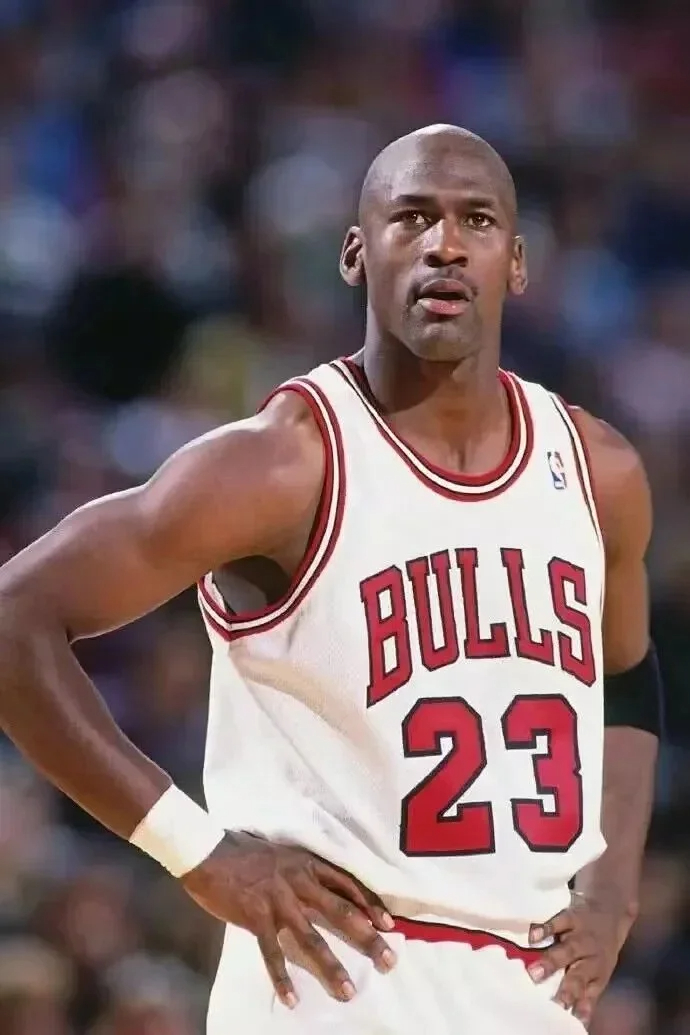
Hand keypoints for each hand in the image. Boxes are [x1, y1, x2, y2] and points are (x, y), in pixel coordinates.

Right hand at [181, 832, 395, 1006]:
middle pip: (341, 912)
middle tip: (389, 961)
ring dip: (331, 967)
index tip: (389, 924)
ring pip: (312, 938)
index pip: (348, 884)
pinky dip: (281, 978)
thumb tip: (323, 892)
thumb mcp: (283, 856)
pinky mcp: (256, 917)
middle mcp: (299, 881)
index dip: (370, 904)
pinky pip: (272, 953)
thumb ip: (303, 873)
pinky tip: (291, 999)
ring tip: (348, 991)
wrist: (208, 851)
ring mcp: (279, 901)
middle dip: (367, 938)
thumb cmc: (245, 852)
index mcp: (307, 864)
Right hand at [527, 893, 634, 1027]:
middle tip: (552, 1001)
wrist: (608, 911)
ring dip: (552, 961)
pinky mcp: (571, 917)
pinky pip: (558, 922)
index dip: (577, 1005)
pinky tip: (533, 937)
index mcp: (597, 974)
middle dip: (566, 988)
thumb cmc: (597, 950)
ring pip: (568, 950)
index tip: (563, 1014)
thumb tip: (579, 1021)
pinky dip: (545, 929)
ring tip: (534, 972)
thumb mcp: (598, 974)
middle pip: (578, 974)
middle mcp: (590, 957)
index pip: (586, 993)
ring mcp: (580, 936)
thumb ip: (587, 997)